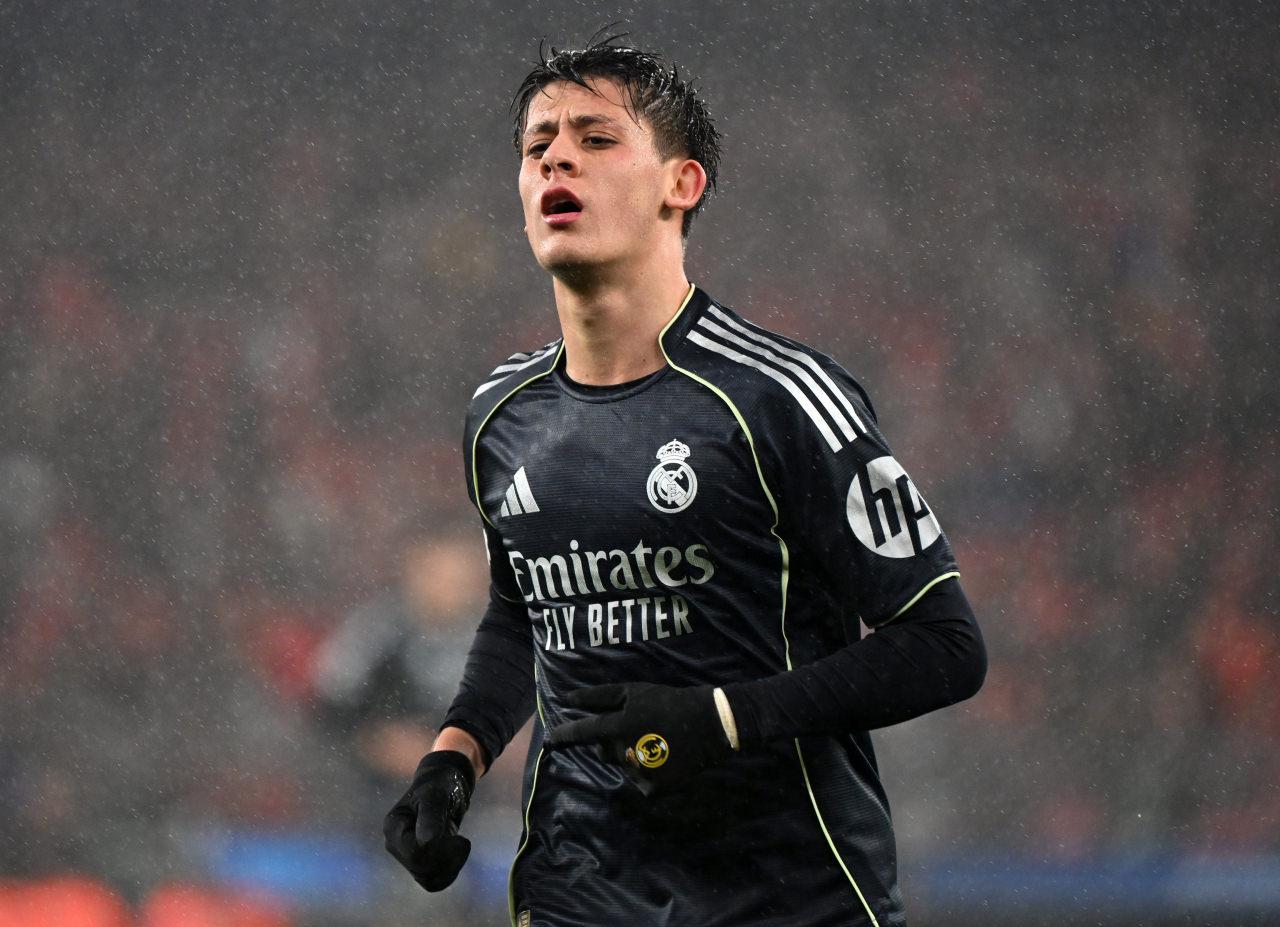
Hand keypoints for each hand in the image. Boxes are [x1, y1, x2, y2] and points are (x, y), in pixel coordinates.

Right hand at [383, 750, 475, 890]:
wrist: (445, 785)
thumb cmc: (439, 785)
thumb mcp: (436, 796)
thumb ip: (430, 816)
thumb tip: (426, 842)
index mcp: (393, 827)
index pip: (415, 854)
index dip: (440, 850)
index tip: (459, 837)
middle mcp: (395, 844)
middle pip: (421, 868)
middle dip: (446, 857)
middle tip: (463, 841)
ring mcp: (406, 854)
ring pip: (428, 878)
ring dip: (450, 866)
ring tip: (461, 845)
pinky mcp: (419, 861)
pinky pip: (432, 881)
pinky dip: (449, 872)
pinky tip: (458, 854)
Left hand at [545, 683, 732, 790]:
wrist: (710, 724)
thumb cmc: (669, 702)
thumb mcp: (635, 691)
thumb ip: (599, 696)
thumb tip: (568, 700)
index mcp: (621, 725)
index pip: (584, 733)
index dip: (564, 736)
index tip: (549, 740)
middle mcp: (626, 751)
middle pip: (604, 751)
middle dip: (611, 742)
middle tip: (635, 729)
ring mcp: (640, 772)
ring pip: (621, 766)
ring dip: (629, 755)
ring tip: (654, 741)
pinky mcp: (654, 788)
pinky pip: (638, 781)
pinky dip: (645, 772)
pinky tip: (662, 758)